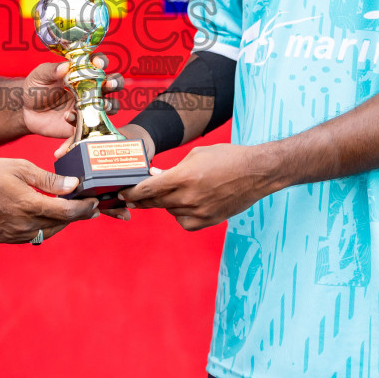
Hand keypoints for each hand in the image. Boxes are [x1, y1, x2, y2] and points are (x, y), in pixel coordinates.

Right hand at [0, 158, 98, 243]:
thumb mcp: (21, 167)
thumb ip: (48, 180)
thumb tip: (72, 185)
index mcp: (29, 205)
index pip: (66, 211)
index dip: (84, 208)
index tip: (94, 202)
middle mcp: (24, 224)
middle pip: (60, 224)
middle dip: (76, 216)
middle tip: (88, 208)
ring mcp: (14, 234)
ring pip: (47, 232)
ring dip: (60, 223)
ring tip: (70, 213)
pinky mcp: (6, 238)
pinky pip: (32, 236)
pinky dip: (43, 228)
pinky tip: (45, 218)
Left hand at [21, 58, 124, 141]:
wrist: (28, 112)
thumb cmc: (36, 89)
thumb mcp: (39, 76)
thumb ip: (51, 70)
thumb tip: (65, 66)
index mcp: (81, 72)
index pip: (98, 63)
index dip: (101, 61)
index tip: (98, 63)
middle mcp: (91, 89)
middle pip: (112, 84)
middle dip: (115, 83)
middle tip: (109, 84)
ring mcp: (90, 107)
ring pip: (110, 106)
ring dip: (109, 105)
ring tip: (101, 106)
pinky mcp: (84, 124)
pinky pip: (91, 125)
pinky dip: (85, 123)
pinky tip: (68, 118)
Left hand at [117, 143, 277, 230]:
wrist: (257, 172)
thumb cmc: (228, 157)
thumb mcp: (196, 155)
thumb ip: (173, 169)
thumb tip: (154, 177)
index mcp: (184, 176)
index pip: (148, 189)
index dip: (131, 193)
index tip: (121, 194)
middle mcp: (190, 196)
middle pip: (156, 202)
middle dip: (143, 199)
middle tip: (135, 197)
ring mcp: (200, 211)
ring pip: (170, 211)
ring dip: (167, 203)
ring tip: (177, 192)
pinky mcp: (210, 220)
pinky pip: (185, 222)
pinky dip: (181, 215)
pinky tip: (187, 205)